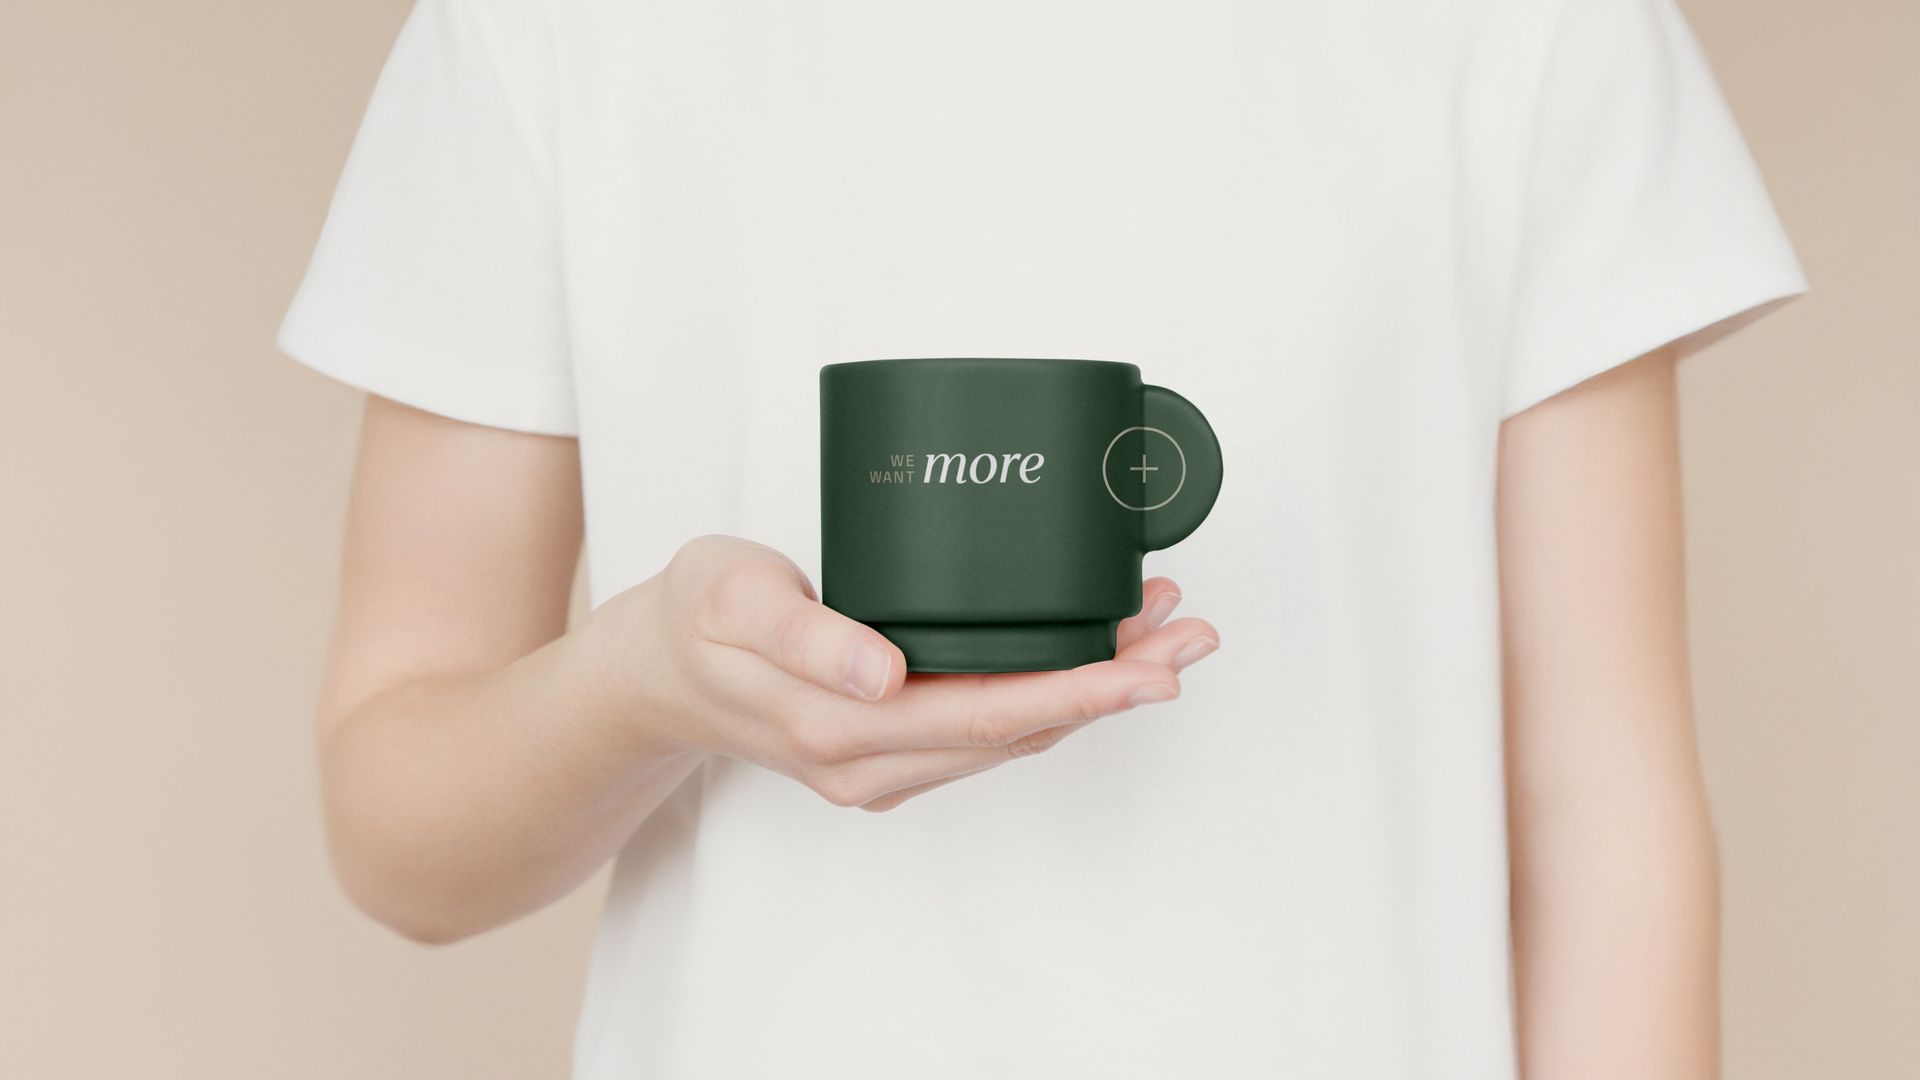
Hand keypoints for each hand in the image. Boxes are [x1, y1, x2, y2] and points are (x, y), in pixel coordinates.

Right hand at [584, 535, 1218, 811]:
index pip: (988, 713)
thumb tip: (884, 671)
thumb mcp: (730, 596)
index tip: (1151, 663)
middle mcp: (872, 762)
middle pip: (1022, 729)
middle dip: (1116, 683)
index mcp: (840, 725)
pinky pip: (987, 727)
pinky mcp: (891, 750)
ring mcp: (885, 765)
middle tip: (1195, 631)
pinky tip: (1090, 649)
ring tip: (1165, 629)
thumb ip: (803, 633)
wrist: (649, 674)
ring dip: (1094, 686)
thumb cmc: (692, 619)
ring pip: (1014, 733)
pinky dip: (1049, 689)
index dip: (1080, 690)